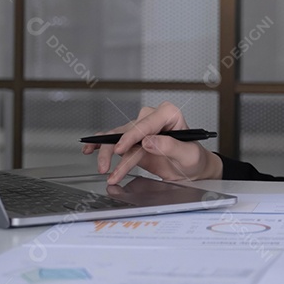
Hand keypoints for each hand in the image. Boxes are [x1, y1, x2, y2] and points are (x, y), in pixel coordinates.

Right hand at [81, 102, 222, 184]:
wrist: (191, 168)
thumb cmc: (193, 157)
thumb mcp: (188, 154)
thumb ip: (171, 146)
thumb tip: (149, 141)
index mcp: (169, 114)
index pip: (146, 123)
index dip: (132, 137)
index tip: (121, 149)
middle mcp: (152, 118)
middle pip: (128, 131)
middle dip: (115, 149)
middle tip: (106, 167)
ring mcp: (141, 129)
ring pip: (118, 138)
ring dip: (107, 154)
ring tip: (103, 169)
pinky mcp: (133, 141)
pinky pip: (114, 141)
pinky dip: (101, 145)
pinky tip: (90, 149)